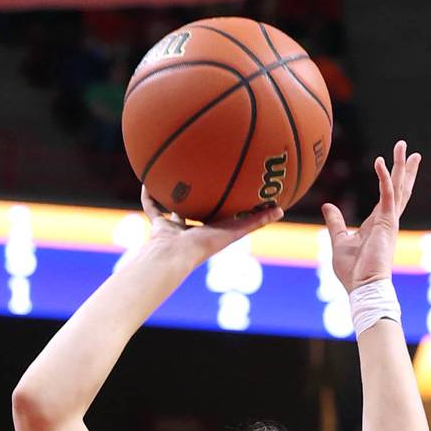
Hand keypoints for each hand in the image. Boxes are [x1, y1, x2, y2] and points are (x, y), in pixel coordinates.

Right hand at [138, 186, 282, 268]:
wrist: (174, 257)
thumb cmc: (206, 245)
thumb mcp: (236, 230)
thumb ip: (256, 220)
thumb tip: (281, 209)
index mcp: (212, 233)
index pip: (223, 218)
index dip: (230, 206)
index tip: (236, 190)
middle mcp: (193, 231)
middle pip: (199, 212)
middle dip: (202, 198)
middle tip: (205, 175)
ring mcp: (174, 229)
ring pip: (174, 209)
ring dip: (173, 195)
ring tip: (175, 173)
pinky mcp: (158, 226)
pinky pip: (152, 207)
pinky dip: (149, 195)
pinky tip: (148, 178)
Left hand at [322, 139, 421, 292]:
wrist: (362, 286)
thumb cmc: (353, 270)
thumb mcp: (339, 240)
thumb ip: (336, 222)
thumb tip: (327, 206)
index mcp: (378, 223)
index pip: (388, 195)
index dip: (391, 178)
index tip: (393, 163)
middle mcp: (387, 219)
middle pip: (399, 187)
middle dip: (403, 167)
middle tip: (407, 148)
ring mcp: (389, 220)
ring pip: (398, 187)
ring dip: (400, 166)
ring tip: (404, 147)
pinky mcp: (386, 223)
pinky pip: (387, 195)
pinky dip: (384, 178)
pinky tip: (380, 162)